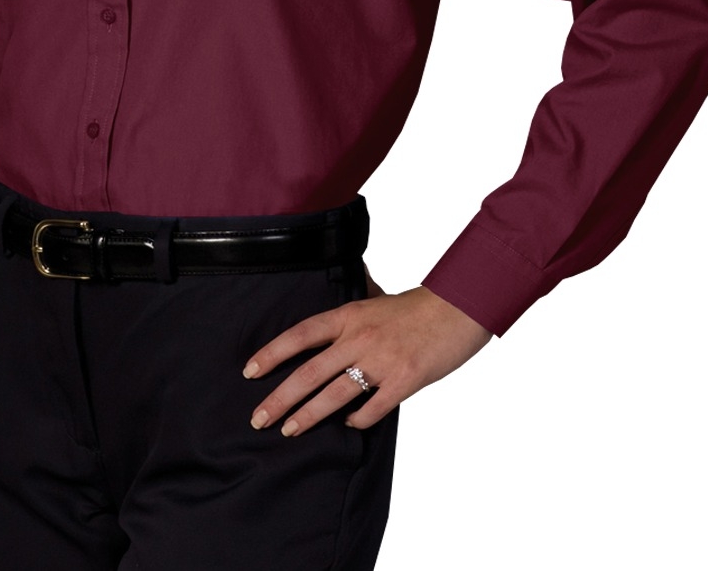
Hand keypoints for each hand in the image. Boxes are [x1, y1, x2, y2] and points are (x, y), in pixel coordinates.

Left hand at [241, 275, 491, 436]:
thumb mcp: (377, 297)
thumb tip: (345, 278)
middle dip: (280, 398)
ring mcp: (381, 361)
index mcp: (349, 315)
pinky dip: (357, 419)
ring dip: (308, 415)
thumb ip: (355, 298)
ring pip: (334, 394)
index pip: (300, 335)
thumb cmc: (416, 306)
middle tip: (259, 418)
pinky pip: (373, 408)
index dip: (272, 353)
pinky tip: (347, 425)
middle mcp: (359, 338)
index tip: (250, 371)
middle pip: (309, 372)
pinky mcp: (404, 381)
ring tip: (289, 430)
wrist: (457, 310)